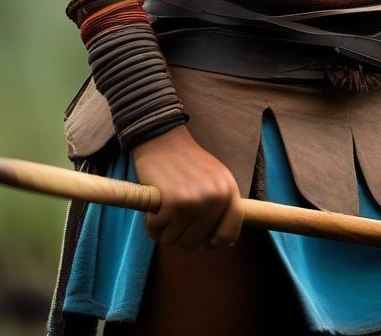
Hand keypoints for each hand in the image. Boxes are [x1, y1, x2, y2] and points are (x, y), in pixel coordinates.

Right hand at [131, 124, 244, 250]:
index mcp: (229, 190)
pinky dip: (151, 224)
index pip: (229, 234)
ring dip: (165, 231)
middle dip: (182, 235)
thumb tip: (225, 243)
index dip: (214, 241)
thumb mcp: (215, 177)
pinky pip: (157, 232)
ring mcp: (194, 201)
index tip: (203, 237)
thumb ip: (221, 204)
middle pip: (197, 244)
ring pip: (175, 242)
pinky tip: (154, 207)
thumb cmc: (186, 161)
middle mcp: (215, 198)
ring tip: (165, 209)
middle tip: (175, 215)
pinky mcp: (172, 203)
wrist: (163, 137)